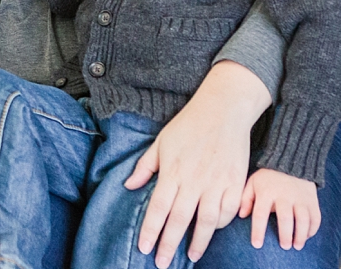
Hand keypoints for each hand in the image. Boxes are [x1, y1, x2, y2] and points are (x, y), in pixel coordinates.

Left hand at [125, 61, 271, 266]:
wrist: (223, 110)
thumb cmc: (187, 125)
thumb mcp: (160, 143)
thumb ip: (145, 167)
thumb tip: (128, 186)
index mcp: (172, 172)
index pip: (158, 208)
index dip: (151, 230)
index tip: (145, 248)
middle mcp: (194, 181)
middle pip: (179, 219)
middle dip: (169, 244)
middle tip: (162, 263)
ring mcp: (217, 183)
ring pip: (207, 221)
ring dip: (198, 242)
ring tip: (191, 256)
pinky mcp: (236, 182)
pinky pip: (230, 211)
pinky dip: (222, 224)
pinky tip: (213, 231)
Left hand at [239, 169, 319, 250]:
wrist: (291, 162)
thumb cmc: (268, 177)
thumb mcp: (252, 183)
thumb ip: (245, 198)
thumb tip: (241, 215)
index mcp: (266, 192)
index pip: (260, 214)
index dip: (258, 231)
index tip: (257, 244)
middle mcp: (284, 195)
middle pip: (285, 218)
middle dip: (285, 235)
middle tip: (284, 247)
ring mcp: (299, 198)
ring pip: (303, 219)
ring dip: (301, 235)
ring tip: (296, 245)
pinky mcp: (312, 200)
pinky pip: (315, 217)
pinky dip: (313, 229)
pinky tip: (306, 236)